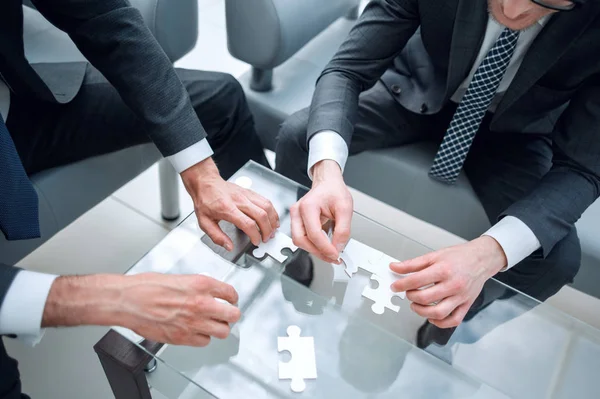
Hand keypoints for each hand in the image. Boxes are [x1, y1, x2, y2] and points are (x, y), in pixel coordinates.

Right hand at [43, 273, 240, 346]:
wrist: (128, 300)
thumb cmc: (146, 287)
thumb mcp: (179, 278)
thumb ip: (198, 286)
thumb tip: (209, 292)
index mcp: (201, 284)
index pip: (231, 293)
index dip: (232, 297)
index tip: (231, 299)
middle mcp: (201, 304)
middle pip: (233, 315)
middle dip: (232, 314)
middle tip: (228, 313)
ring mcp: (193, 322)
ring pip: (222, 331)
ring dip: (220, 328)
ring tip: (214, 324)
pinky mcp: (183, 338)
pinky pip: (204, 342)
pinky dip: (203, 338)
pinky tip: (197, 331)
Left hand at [181, 158, 278, 248]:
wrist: (205, 183)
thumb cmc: (205, 201)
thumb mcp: (204, 222)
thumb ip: (216, 236)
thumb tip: (228, 246)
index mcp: (227, 209)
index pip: (248, 224)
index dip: (255, 235)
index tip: (256, 241)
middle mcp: (239, 201)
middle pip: (261, 215)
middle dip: (267, 230)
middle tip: (266, 238)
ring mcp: (246, 195)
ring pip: (266, 206)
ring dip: (272, 220)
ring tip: (272, 230)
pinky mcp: (249, 192)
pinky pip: (266, 200)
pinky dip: (272, 211)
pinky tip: (272, 218)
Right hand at [290, 160, 352, 262]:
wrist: (327, 183)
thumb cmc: (334, 191)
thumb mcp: (345, 208)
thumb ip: (343, 230)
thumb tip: (338, 247)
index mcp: (308, 206)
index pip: (313, 234)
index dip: (325, 248)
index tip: (336, 254)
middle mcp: (297, 211)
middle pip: (301, 240)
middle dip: (317, 252)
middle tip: (332, 257)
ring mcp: (295, 216)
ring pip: (299, 241)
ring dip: (314, 250)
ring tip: (330, 252)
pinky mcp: (297, 221)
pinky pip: (301, 237)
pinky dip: (313, 245)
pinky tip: (324, 246)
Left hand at [390, 236, 506, 328]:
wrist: (481, 259)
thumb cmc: (459, 256)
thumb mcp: (434, 255)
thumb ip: (413, 264)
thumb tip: (395, 267)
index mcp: (443, 270)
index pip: (416, 281)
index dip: (402, 285)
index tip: (396, 286)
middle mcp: (453, 285)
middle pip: (425, 298)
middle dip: (411, 297)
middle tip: (408, 293)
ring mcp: (461, 297)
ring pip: (438, 313)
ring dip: (422, 312)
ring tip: (416, 305)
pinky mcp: (466, 305)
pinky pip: (453, 320)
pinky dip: (440, 322)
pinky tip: (432, 316)